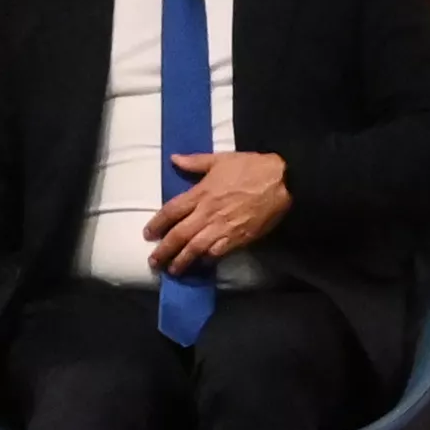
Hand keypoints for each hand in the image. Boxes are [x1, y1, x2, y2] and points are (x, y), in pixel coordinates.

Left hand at [148, 146, 289, 267]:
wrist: (281, 181)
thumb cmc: (251, 167)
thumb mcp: (220, 159)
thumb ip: (195, 162)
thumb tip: (174, 159)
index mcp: (201, 193)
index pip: (171, 211)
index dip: (157, 223)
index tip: (148, 234)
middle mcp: (207, 213)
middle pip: (179, 235)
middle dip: (164, 250)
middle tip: (153, 262)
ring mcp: (222, 228)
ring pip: (195, 248)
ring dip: (182, 261)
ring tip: (172, 271)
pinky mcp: (238, 238)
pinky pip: (217, 253)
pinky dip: (207, 260)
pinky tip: (200, 265)